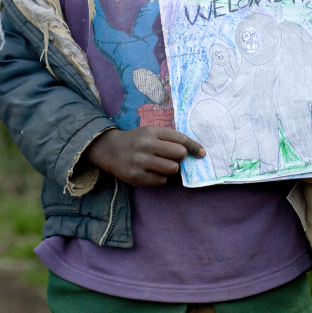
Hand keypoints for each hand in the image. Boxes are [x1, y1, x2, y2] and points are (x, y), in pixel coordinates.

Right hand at [87, 126, 205, 185]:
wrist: (110, 149)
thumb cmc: (137, 140)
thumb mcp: (151, 132)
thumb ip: (171, 139)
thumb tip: (197, 151)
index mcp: (152, 131)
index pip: (181, 139)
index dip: (194, 147)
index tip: (201, 153)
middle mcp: (146, 145)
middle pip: (179, 154)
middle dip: (180, 158)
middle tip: (172, 157)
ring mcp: (140, 161)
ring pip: (172, 169)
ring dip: (171, 168)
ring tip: (162, 165)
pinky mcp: (136, 177)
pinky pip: (161, 181)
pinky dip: (161, 177)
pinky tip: (152, 172)